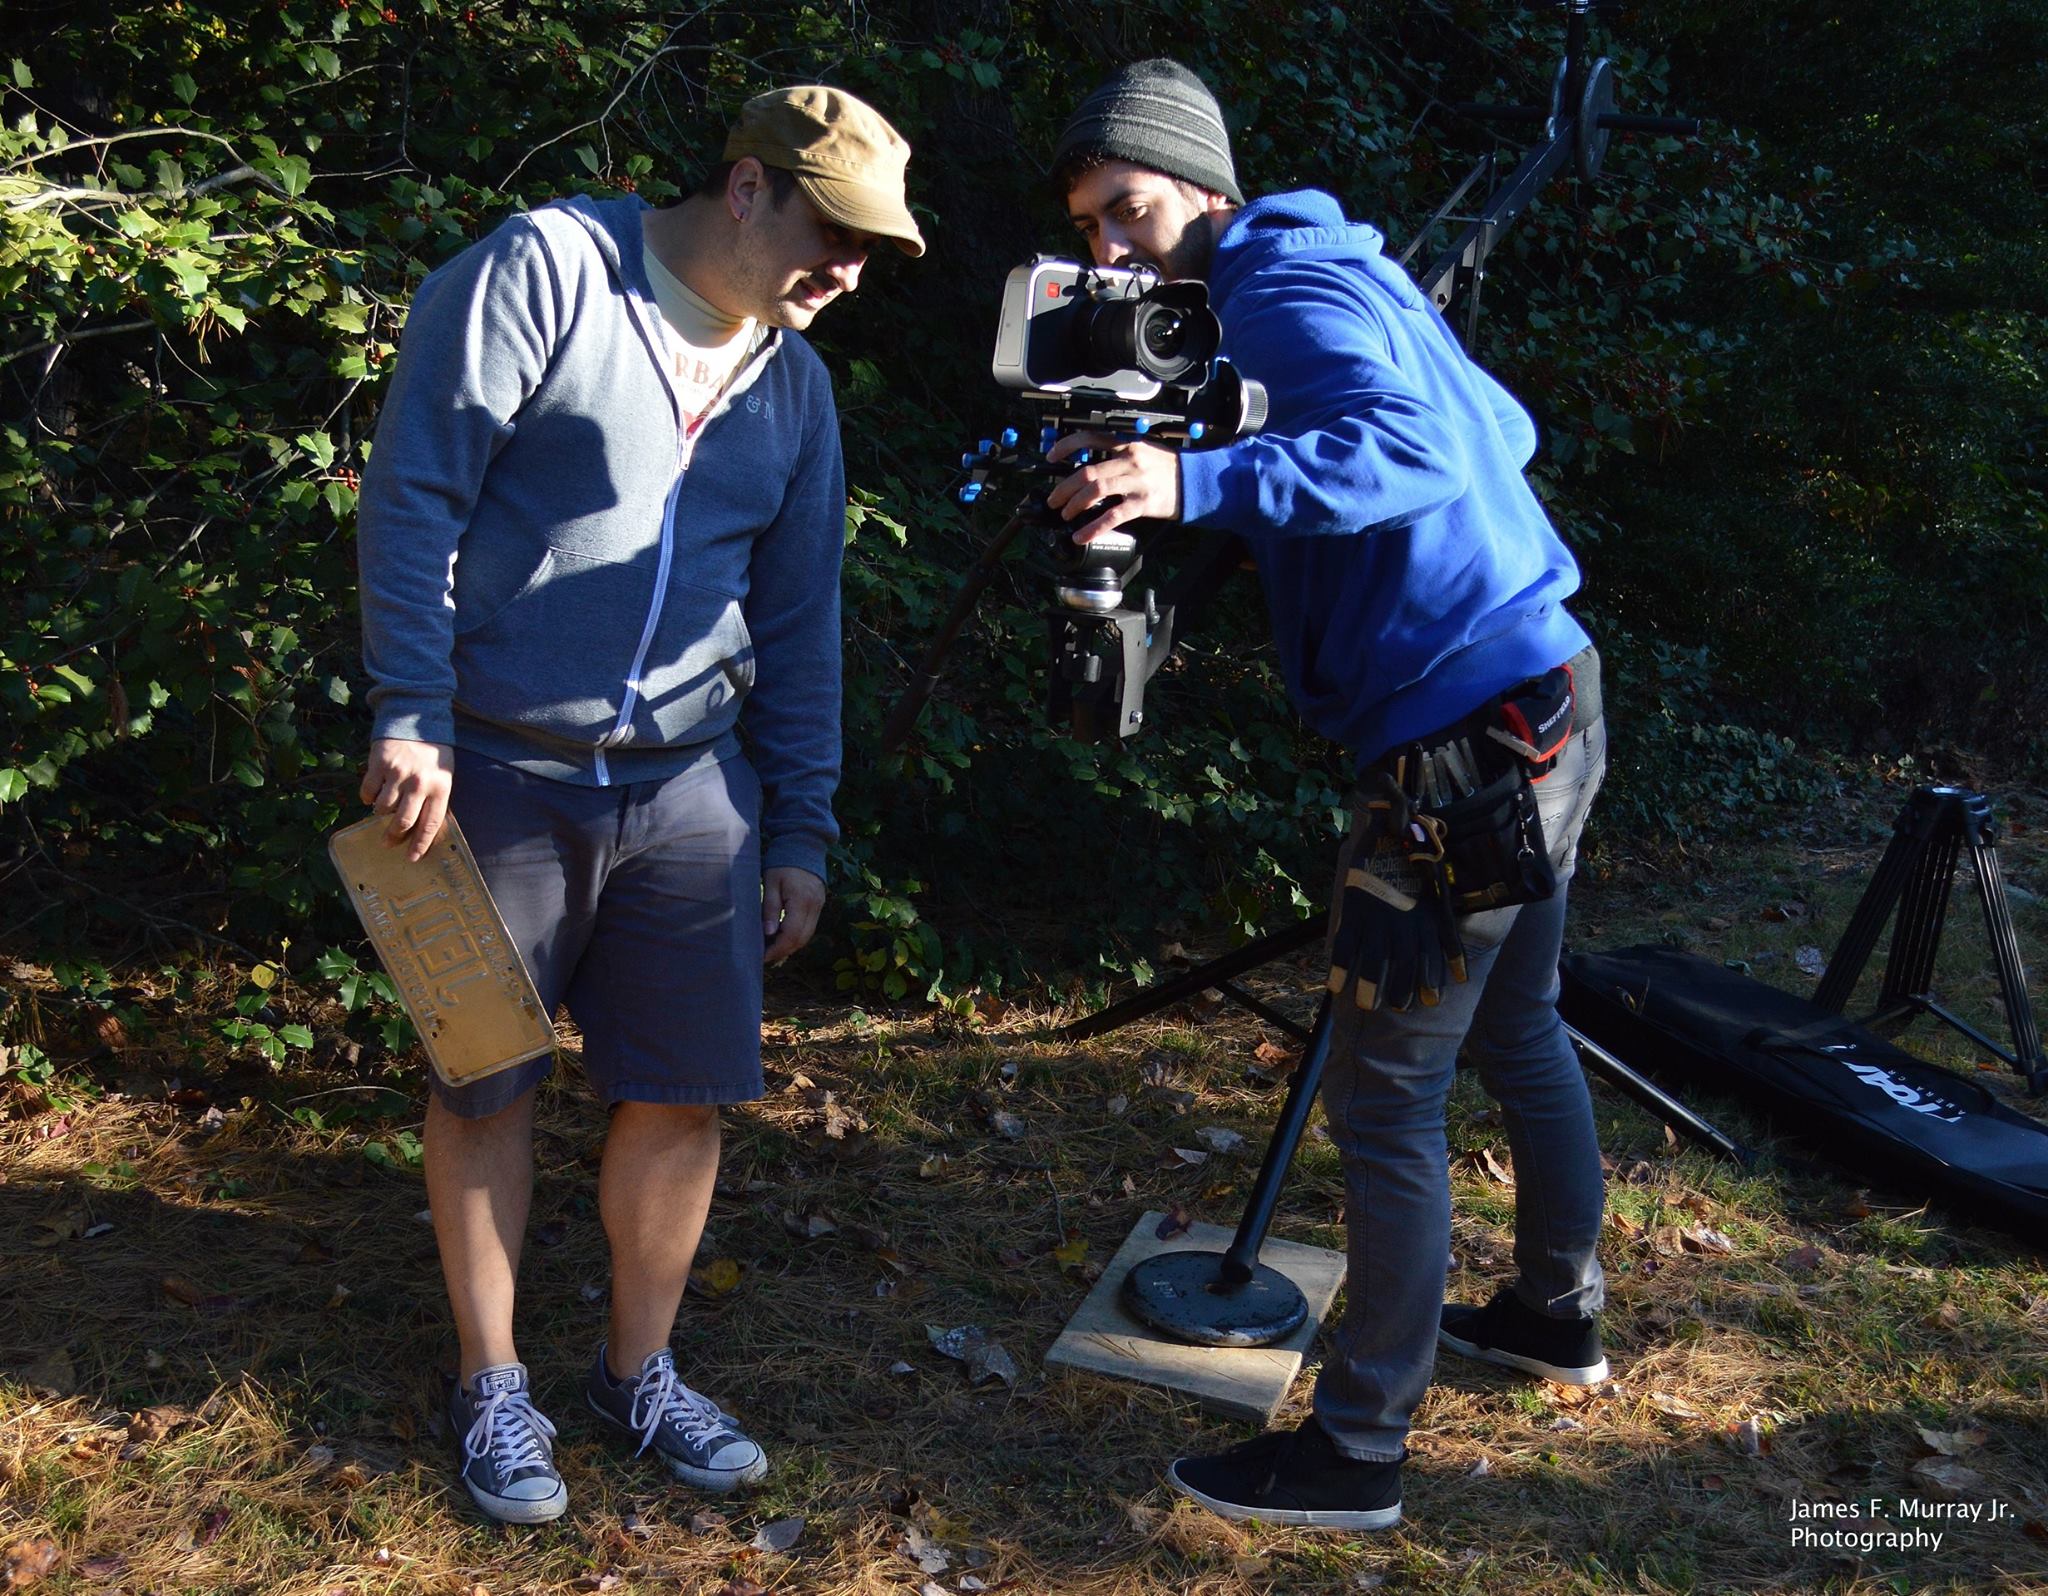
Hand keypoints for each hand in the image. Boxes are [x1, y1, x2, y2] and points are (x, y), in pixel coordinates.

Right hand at [359, 738, 454, 862]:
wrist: (417, 720)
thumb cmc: (433, 753)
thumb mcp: (443, 775)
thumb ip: (434, 799)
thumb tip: (419, 828)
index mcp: (440, 788)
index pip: (430, 824)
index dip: (420, 844)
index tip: (412, 858)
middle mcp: (419, 783)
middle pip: (403, 821)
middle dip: (393, 836)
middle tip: (387, 843)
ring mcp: (398, 774)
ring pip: (383, 808)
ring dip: (380, 813)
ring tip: (382, 810)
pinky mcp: (380, 764)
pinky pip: (368, 791)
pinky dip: (367, 797)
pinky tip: (372, 795)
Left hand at [763, 866, 824, 964]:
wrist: (803, 845)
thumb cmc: (782, 862)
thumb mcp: (771, 883)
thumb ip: (770, 908)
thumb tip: (769, 933)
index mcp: (802, 901)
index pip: (792, 935)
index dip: (777, 949)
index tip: (761, 956)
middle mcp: (814, 906)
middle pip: (802, 939)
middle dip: (783, 951)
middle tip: (765, 956)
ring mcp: (819, 906)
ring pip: (807, 935)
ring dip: (791, 945)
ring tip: (772, 948)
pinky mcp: (819, 904)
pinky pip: (809, 926)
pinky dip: (797, 935)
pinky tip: (783, 935)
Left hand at [1044, 431, 1181, 543]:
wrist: (1195, 481)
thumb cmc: (1167, 468)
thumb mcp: (1143, 451)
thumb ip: (1118, 456)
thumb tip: (1089, 469)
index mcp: (1127, 444)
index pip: (1090, 438)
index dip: (1067, 446)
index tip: (1052, 456)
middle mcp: (1129, 460)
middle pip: (1087, 471)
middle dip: (1065, 487)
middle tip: (1054, 500)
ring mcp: (1136, 482)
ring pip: (1096, 490)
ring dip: (1075, 504)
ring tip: (1065, 514)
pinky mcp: (1143, 503)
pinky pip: (1113, 516)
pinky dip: (1093, 527)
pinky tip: (1081, 535)